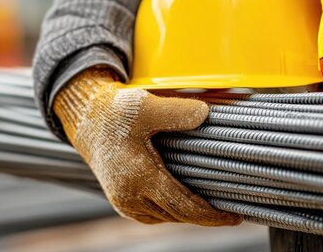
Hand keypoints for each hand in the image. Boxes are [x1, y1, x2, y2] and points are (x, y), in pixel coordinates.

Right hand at [53, 68, 241, 225]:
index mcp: (138, 177)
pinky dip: (172, 210)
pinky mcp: (122, 202)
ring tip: (212, 204)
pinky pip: (154, 214)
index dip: (212, 215)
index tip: (235, 216)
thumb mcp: (145, 106)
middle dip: (205, 215)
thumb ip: (176, 111)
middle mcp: (130, 196)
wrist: (88, 121)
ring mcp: (124, 202)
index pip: (184, 206)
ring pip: (167, 216)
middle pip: (178, 215)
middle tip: (231, 210)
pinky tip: (186, 200)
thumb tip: (205, 114)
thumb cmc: (114, 113)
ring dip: (188, 212)